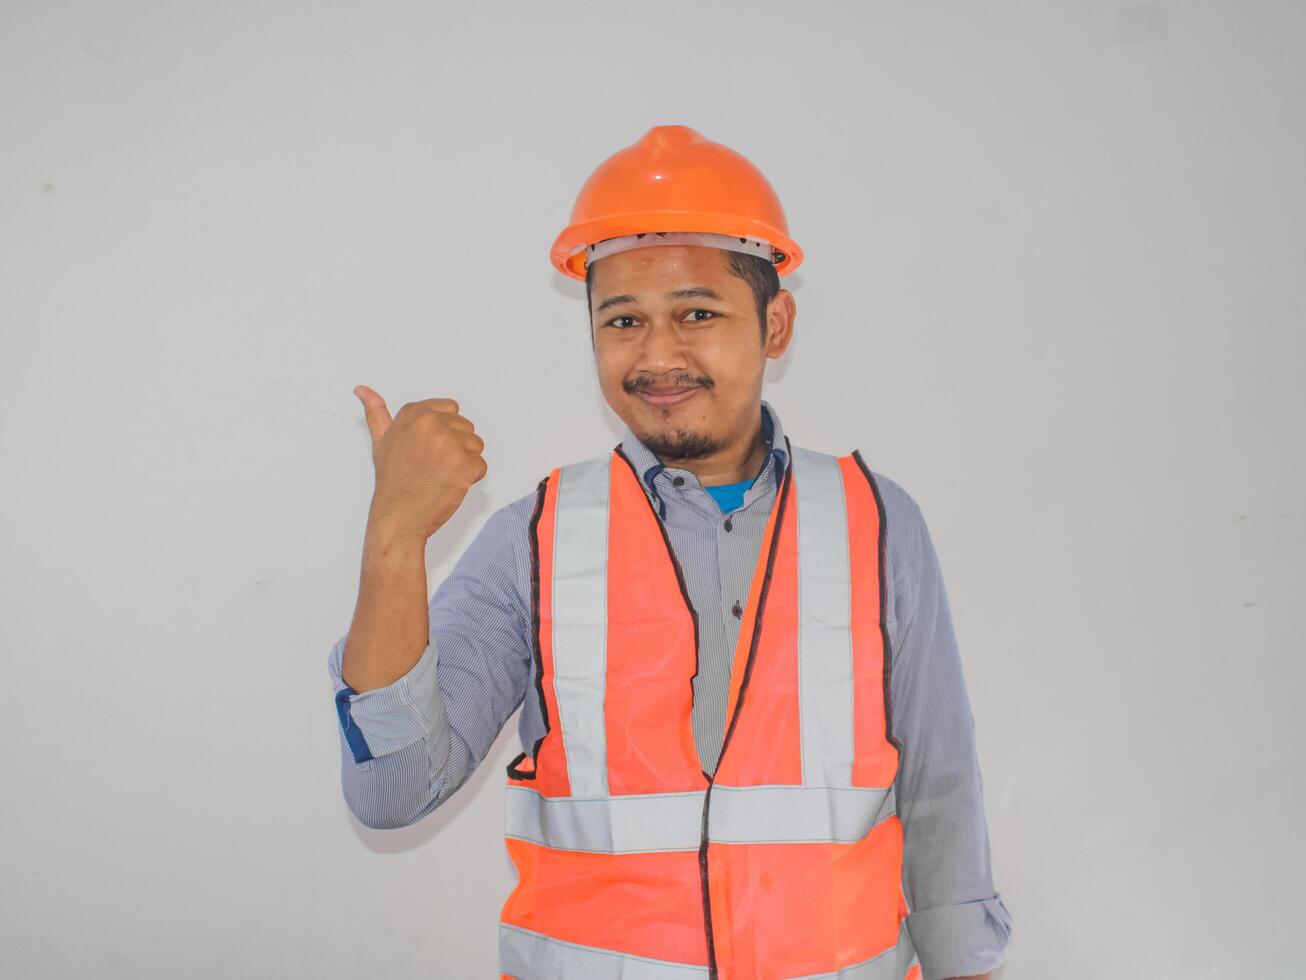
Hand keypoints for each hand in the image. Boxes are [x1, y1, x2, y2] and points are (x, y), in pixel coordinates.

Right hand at [353, 384, 487, 542]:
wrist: (398, 515)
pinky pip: (481, 465)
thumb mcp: (381, 440)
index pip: (451, 409)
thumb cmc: (393, 481)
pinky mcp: (464, 465)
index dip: (445, 431)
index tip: (429, 448)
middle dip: (455, 447)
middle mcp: (431, 424)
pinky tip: (449, 484)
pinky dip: (470, 478)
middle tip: (433, 465)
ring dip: (464, 462)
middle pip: (466, 428)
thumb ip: (376, 412)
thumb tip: (362, 389)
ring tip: (440, 474)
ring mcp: (449, 444)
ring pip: (476, 445)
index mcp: (414, 414)